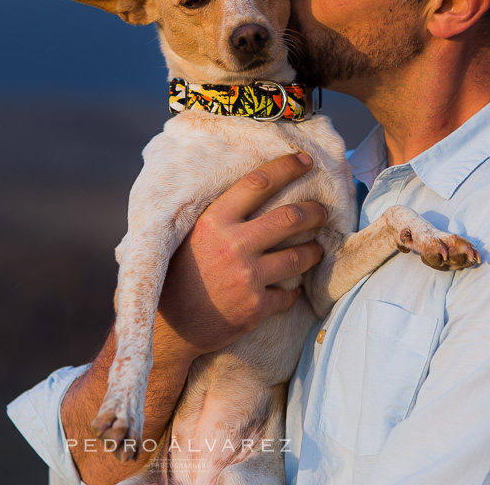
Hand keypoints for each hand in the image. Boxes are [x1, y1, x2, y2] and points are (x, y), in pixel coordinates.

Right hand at [154, 152, 326, 361]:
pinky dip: (293, 291)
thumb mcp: (189, 236)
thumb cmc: (176, 277)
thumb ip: (219, 217)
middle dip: (314, 212)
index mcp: (214, 222)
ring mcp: (247, 277)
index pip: (258, 183)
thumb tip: (252, 193)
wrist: (168, 329)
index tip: (304, 161)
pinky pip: (289, 294)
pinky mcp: (256, 307)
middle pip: (289, 218)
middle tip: (322, 211)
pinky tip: (292, 289)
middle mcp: (233, 245)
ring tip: (317, 249)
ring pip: (298, 256)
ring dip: (313, 251)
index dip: (286, 168)